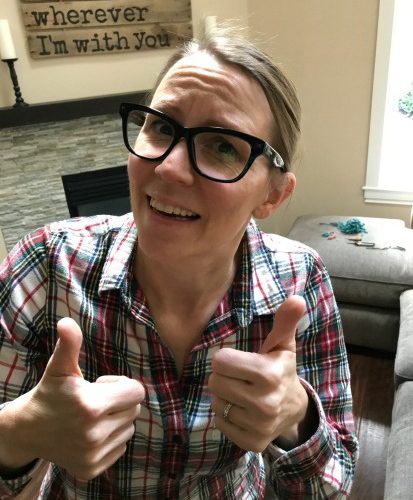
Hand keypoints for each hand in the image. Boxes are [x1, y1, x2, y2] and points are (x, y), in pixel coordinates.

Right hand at [4, 318, 144, 479]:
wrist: (29, 430)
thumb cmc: (50, 393)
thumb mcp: (60, 367)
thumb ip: (69, 344)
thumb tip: (66, 322)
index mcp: (91, 406)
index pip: (137, 392)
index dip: (122, 385)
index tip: (103, 385)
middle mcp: (94, 433)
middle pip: (134, 410)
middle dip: (120, 401)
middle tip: (97, 400)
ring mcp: (93, 454)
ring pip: (129, 428)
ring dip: (118, 420)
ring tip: (93, 416)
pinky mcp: (92, 469)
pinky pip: (120, 447)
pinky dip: (111, 439)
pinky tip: (91, 433)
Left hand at [209, 295, 311, 451]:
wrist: (294, 411)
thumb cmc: (281, 371)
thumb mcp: (282, 345)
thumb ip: (285, 321)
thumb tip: (297, 298)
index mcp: (269, 374)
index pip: (220, 361)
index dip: (227, 359)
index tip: (241, 361)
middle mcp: (264, 403)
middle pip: (215, 382)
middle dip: (224, 376)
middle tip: (240, 377)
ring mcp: (258, 426)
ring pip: (216, 402)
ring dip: (225, 396)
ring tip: (242, 393)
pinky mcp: (251, 443)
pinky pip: (220, 422)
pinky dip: (226, 415)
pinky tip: (242, 410)